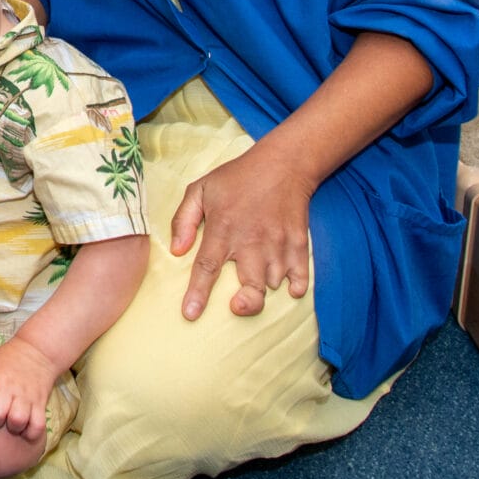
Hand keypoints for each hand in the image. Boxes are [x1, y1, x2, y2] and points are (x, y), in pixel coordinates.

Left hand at [0, 338, 56, 441]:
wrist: (37, 351)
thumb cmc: (5, 360)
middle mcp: (9, 386)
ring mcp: (26, 395)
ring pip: (18, 420)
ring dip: (13, 427)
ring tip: (11, 424)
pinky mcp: (41, 402)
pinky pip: (38, 424)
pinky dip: (32, 432)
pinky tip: (26, 428)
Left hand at [170, 141, 314, 320]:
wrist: (282, 163)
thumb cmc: (236, 177)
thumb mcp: (200, 189)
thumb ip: (183, 220)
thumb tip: (176, 250)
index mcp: (223, 229)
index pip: (206, 267)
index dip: (197, 294)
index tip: (190, 314)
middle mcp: (251, 241)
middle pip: (250, 287)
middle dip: (245, 304)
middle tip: (236, 306)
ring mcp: (277, 244)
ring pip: (273, 284)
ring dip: (265, 289)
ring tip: (257, 277)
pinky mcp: (298, 244)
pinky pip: (301, 277)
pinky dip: (296, 287)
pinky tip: (288, 286)